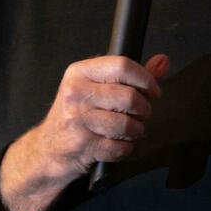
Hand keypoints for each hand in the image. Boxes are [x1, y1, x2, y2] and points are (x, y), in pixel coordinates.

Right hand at [0, 54, 168, 210]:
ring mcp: (76, 120)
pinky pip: (118, 147)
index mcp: (80, 72)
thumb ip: (133, 75)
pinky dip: (124, 149)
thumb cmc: (78, 114)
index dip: (145, 79)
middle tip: (142, 114)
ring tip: (131, 130)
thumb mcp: (98, 87)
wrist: (47, 149)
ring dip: (136, 131)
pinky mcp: (81, 145)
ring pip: (126, 124)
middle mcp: (75, 93)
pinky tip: (118, 144)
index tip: (153, 91)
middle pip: (128, 96)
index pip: (122, 65)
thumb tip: (163, 61)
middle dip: (143, 109)